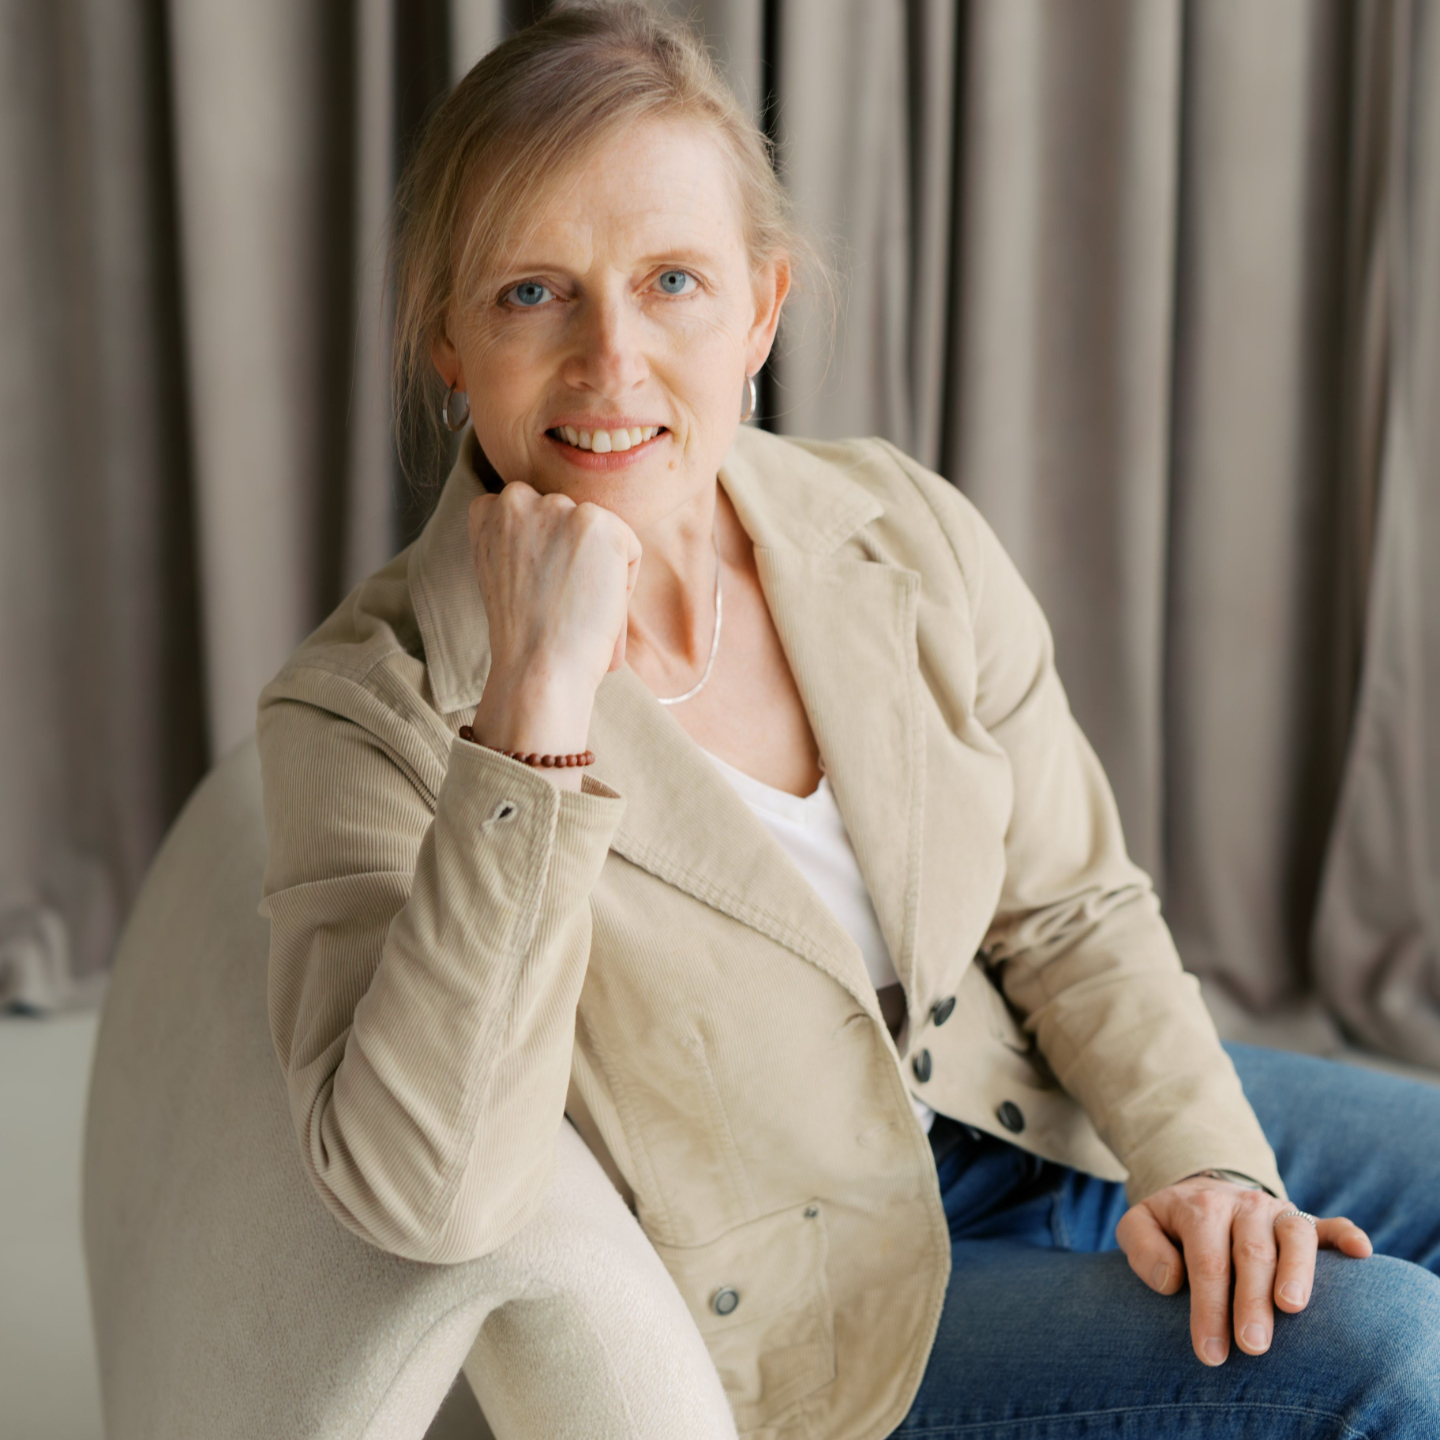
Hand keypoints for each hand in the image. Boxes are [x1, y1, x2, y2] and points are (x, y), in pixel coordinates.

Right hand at [466, 483, 640, 775]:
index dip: (547, 555)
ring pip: (600, 535)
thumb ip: (522, 540)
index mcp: (487, 510)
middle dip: (577, 560)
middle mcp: (516, 499)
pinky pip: (630, 548)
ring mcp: (557, 507)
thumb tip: (563, 535)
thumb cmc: (524, 637)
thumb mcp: (504, 573)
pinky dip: (624, 583)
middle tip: (565, 605)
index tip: (542, 590)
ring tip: (581, 610)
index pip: (534, 513)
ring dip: (600, 571)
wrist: (538, 666)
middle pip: (571, 522)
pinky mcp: (596, 522)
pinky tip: (598, 607)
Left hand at [1115, 1174, 1372, 1365]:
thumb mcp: (1140, 1225)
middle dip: (1252, 1302)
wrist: (1203, 1191)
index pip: (1206, 1262)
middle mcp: (1243, 1206)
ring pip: (1294, 1237)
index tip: (1210, 1352)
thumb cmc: (1171, 1225)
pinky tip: (1361, 1253)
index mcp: (1201, 1208)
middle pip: (1251, 1253)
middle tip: (1253, 1346)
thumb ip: (1142, 1247)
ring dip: (1297, 1272)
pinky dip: (1346, 1235)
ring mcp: (1277, 1212)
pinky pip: (1330, 1224)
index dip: (1208, 1308)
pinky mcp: (1306, 1219)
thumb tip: (1169, 1281)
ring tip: (1292, 1308)